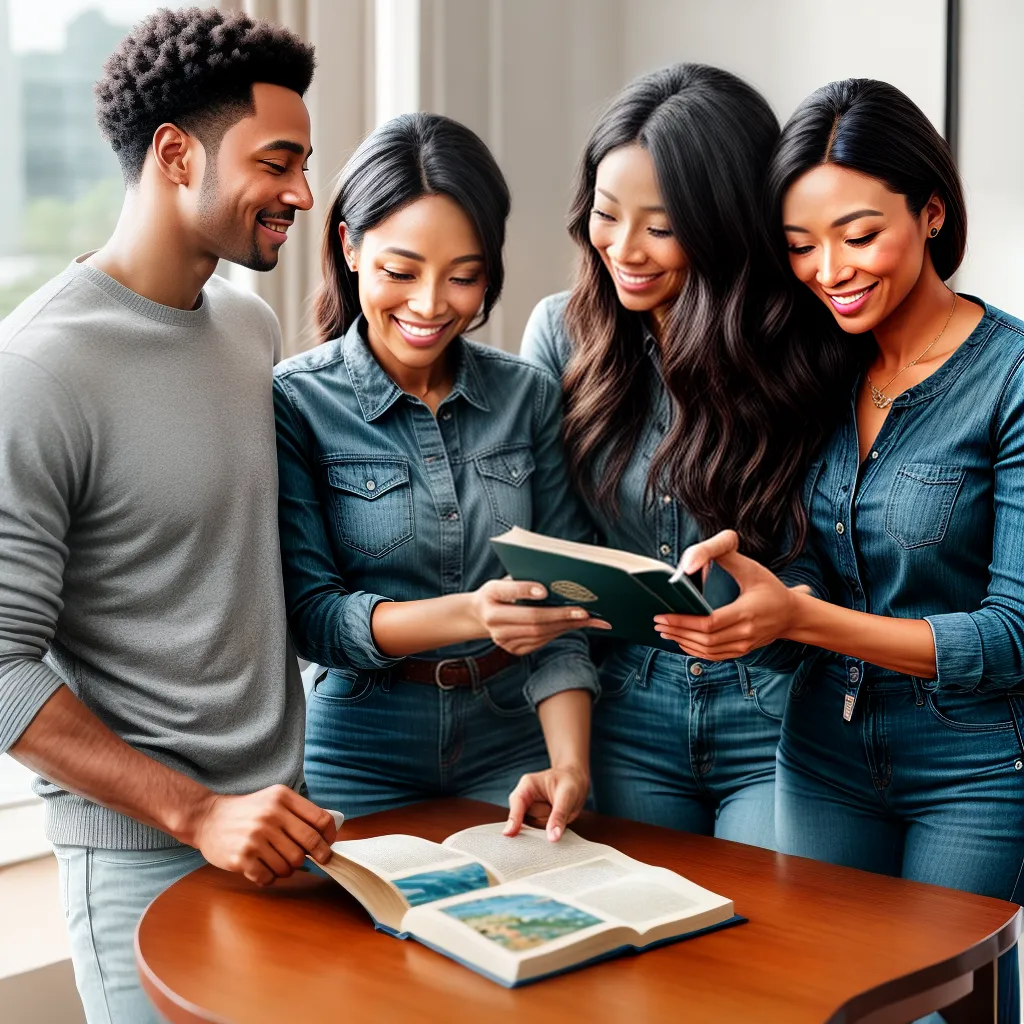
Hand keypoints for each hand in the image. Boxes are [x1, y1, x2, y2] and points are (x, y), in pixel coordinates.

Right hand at [187, 785, 338, 885]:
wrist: (207, 818)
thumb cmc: (248, 812)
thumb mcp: (274, 799)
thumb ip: (299, 812)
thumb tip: (327, 835)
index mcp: (282, 798)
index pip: (320, 819)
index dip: (330, 835)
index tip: (329, 844)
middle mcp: (270, 815)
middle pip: (310, 844)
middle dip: (319, 856)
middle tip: (318, 860)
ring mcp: (256, 838)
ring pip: (292, 865)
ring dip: (289, 868)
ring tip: (279, 861)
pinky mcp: (242, 858)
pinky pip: (270, 877)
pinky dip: (270, 877)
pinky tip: (263, 868)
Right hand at [471, 579, 609, 655]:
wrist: (480, 616)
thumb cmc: (497, 593)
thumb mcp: (502, 581)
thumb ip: (521, 581)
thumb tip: (553, 582)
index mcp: (489, 596)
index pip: (508, 592)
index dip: (526, 590)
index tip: (544, 590)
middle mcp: (493, 621)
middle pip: (531, 619)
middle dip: (560, 616)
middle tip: (584, 612)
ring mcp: (503, 639)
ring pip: (539, 633)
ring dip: (566, 626)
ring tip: (588, 620)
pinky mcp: (513, 649)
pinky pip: (540, 641)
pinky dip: (559, 632)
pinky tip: (574, 625)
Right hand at [503, 764, 589, 841]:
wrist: (575, 780)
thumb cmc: (570, 782)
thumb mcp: (567, 796)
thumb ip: (558, 817)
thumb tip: (553, 838)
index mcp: (527, 785)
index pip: (517, 804)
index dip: (513, 820)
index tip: (508, 834)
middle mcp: (524, 798)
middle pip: (527, 820)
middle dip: (545, 819)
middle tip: (559, 806)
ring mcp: (528, 810)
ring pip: (534, 828)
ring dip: (549, 824)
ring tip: (558, 808)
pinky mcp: (534, 819)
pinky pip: (539, 832)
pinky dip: (549, 829)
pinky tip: (556, 818)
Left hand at [653, 530, 802, 659]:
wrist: (793, 615)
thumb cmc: (769, 587)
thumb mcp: (749, 567)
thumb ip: (721, 556)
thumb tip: (690, 561)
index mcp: (747, 612)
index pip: (709, 623)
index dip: (683, 622)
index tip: (663, 615)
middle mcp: (745, 633)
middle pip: (705, 639)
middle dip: (677, 631)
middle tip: (657, 623)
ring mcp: (744, 645)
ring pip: (707, 651)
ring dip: (682, 642)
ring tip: (664, 631)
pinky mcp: (741, 651)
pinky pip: (714, 656)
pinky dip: (694, 650)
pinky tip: (681, 640)